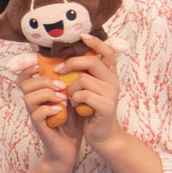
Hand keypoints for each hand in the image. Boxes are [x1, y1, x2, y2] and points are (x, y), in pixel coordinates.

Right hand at [15, 60, 83, 170]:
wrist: (68, 150)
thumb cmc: (70, 124)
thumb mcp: (71, 101)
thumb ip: (69, 86)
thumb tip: (77, 66)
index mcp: (39, 95)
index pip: (24, 77)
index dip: (29, 68)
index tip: (44, 66)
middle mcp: (34, 104)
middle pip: (24, 84)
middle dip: (43, 80)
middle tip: (61, 85)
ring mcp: (35, 116)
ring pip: (29, 98)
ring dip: (46, 94)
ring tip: (62, 98)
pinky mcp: (40, 128)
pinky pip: (37, 114)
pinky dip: (48, 109)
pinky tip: (60, 110)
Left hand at [69, 35, 123, 149]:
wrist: (102, 136)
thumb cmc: (91, 110)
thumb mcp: (88, 89)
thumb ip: (82, 74)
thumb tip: (63, 58)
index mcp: (109, 75)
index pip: (107, 52)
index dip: (96, 42)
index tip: (82, 36)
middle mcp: (113, 81)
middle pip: (91, 61)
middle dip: (71, 64)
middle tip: (58, 70)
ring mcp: (111, 93)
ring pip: (83, 79)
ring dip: (71, 88)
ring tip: (71, 98)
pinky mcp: (106, 105)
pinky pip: (82, 94)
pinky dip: (74, 99)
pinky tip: (75, 106)